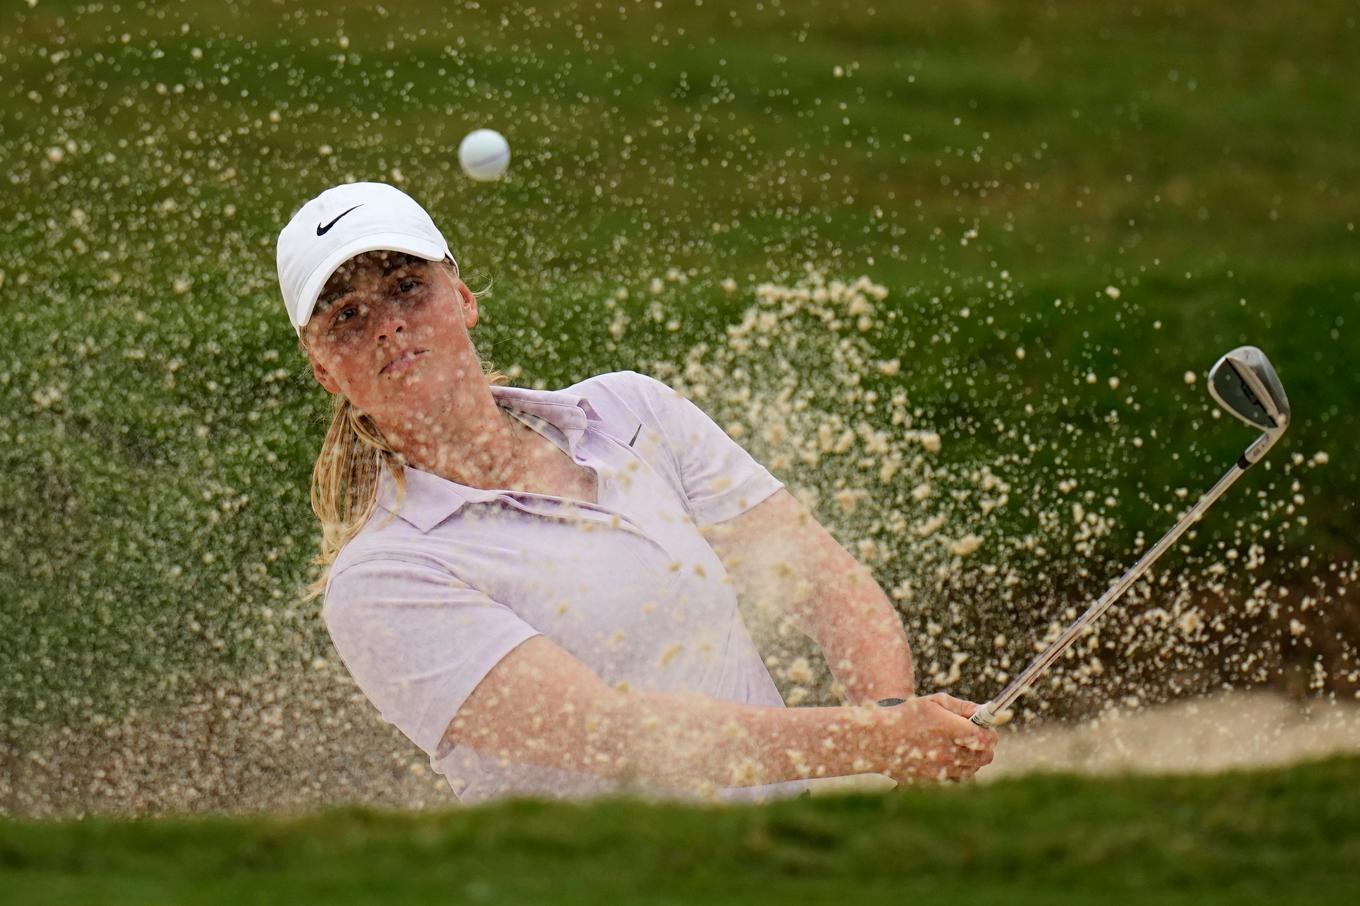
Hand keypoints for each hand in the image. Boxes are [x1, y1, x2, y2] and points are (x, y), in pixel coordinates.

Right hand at [872, 693, 998, 782]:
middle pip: (985, 758)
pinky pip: (955, 781)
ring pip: (972, 771)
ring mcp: (940, 771)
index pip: (987, 739)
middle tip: (974, 739)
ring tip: (957, 750)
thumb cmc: (905, 715)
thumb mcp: (934, 702)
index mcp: (951, 730)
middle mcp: (948, 753)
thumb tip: (985, 713)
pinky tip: (945, 762)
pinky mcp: (931, 783)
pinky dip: (955, 773)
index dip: (990, 734)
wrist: (876, 739)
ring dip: (970, 761)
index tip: (987, 730)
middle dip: (984, 748)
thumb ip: (962, 707)